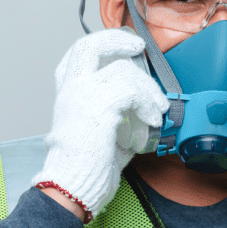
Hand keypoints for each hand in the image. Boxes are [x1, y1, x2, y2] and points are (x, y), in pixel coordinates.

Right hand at [32, 28, 167, 219]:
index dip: (105, 41)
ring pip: (122, 71)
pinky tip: (152, 120)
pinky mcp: (96, 110)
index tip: (127, 44)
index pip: (80, 53)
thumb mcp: (104, 129)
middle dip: (118, 40)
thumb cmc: (89, 166)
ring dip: (148, 87)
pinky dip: (148, 104)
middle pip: (88, 46)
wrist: (72, 188)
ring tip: (157, 107)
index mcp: (69, 94)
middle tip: (140, 47)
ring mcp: (81, 98)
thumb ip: (118, 110)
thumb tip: (145, 104)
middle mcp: (70, 91)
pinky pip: (131, 93)